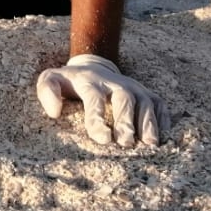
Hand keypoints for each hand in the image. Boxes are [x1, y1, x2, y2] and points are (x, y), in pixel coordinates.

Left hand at [36, 54, 170, 146]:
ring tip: (150, 144)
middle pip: (124, 98)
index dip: (98, 118)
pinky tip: (163, 137)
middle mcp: (114, 83)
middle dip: (126, 120)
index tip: (102, 139)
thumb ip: (47, 91)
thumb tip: (54, 112)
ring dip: (148, 122)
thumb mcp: (51, 79)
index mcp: (90, 82)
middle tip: (126, 143)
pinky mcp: (146, 93)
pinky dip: (163, 118)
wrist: (93, 65)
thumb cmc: (70, 82)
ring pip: (145, 101)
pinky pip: (159, 103)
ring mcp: (133, 87)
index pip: (94, 98)